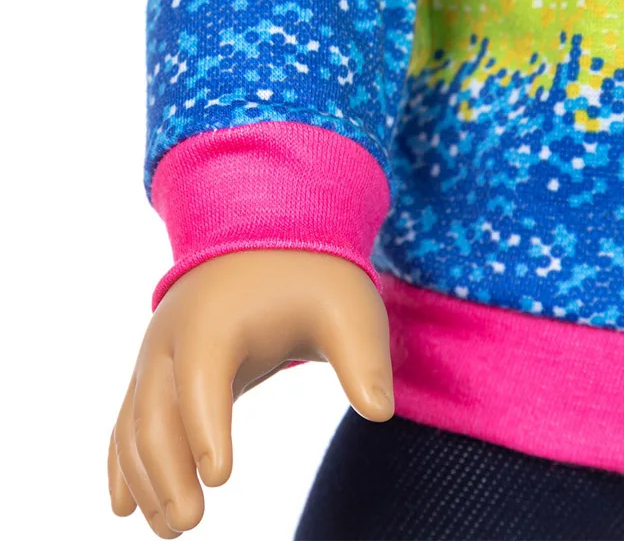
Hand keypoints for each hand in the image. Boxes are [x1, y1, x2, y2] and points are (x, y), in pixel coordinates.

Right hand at [107, 250, 393, 537]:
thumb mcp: (349, 308)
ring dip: (143, 475)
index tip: (221, 478)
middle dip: (168, 469)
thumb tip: (380, 412)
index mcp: (218, 317)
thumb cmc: (315, 276)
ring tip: (169, 526)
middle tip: (190, 523)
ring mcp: (160, 351)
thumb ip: (362, 359)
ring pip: (136, 421)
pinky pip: (130, 417)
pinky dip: (123, 460)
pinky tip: (122, 506)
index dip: (207, 427)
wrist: (271, 234)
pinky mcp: (161, 365)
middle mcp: (176, 334)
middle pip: (157, 409)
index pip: (204, 377)